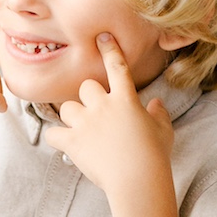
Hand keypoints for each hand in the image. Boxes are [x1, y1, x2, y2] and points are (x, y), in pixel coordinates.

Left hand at [41, 33, 173, 193]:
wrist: (137, 180)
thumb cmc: (154, 157)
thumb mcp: (164, 131)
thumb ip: (159, 114)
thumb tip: (156, 104)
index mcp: (126, 100)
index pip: (117, 67)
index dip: (110, 50)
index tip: (103, 37)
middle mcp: (103, 106)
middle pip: (86, 86)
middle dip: (89, 98)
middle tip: (97, 115)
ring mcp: (86, 123)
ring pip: (67, 108)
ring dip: (73, 117)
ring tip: (83, 132)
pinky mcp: (73, 141)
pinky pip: (53, 133)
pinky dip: (57, 137)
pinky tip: (65, 143)